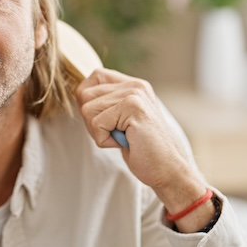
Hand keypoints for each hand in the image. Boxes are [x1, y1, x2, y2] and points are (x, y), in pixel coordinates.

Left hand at [75, 69, 213, 230]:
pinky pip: (97, 124)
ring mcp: (134, 93)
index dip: (88, 100)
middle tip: (116, 133)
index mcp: (132, 85)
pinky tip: (125, 142)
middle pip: (84, 94)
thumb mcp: (121, 120)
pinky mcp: (133, 107)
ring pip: (87, 110)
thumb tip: (79, 94)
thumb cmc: (142, 149)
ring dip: (99, 132)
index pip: (95, 76)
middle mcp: (134, 85)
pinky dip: (105, 140)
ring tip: (122, 137)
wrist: (167, 169)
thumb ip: (107, 103)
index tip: (105, 120)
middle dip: (92, 120)